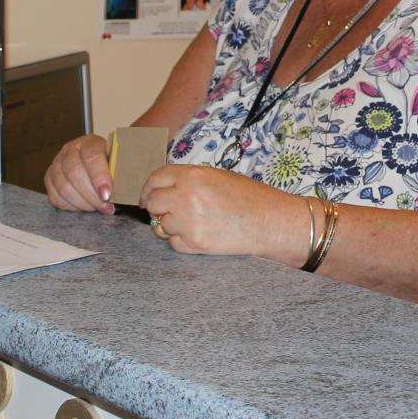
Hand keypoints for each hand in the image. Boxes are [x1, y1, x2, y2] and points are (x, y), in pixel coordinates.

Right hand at [44, 134, 114, 212]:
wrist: (97, 164)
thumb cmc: (110, 165)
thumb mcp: (119, 163)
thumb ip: (121, 172)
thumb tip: (125, 190)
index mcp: (89, 143)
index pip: (92, 157)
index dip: (99, 177)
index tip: (107, 195)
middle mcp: (70, 150)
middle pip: (74, 173)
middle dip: (91, 195)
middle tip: (105, 206)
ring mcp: (57, 164)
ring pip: (63, 187)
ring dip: (82, 203)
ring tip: (96, 208)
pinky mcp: (49, 178)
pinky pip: (55, 196)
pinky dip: (70, 206)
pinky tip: (83, 207)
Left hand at [140, 164, 298, 259]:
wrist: (270, 221)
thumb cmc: (249, 197)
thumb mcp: (218, 177)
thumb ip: (189, 180)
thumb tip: (164, 190)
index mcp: (192, 175)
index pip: (156, 178)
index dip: (149, 188)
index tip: (148, 197)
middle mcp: (186, 196)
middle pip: (153, 202)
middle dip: (155, 208)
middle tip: (163, 213)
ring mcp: (189, 221)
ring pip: (161, 225)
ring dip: (171, 226)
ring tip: (192, 224)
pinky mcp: (195, 243)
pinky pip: (174, 243)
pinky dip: (181, 242)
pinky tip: (199, 235)